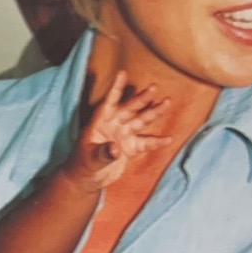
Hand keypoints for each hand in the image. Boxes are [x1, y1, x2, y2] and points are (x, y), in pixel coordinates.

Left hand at [68, 71, 170, 189]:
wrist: (87, 179)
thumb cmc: (83, 165)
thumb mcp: (90, 159)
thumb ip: (103, 153)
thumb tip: (116, 149)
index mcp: (100, 123)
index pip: (108, 103)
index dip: (116, 89)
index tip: (122, 73)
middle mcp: (114, 125)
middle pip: (130, 109)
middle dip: (142, 99)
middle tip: (154, 87)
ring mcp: (124, 135)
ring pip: (141, 121)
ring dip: (154, 112)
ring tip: (167, 102)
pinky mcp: (130, 148)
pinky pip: (146, 143)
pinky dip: (157, 142)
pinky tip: (168, 139)